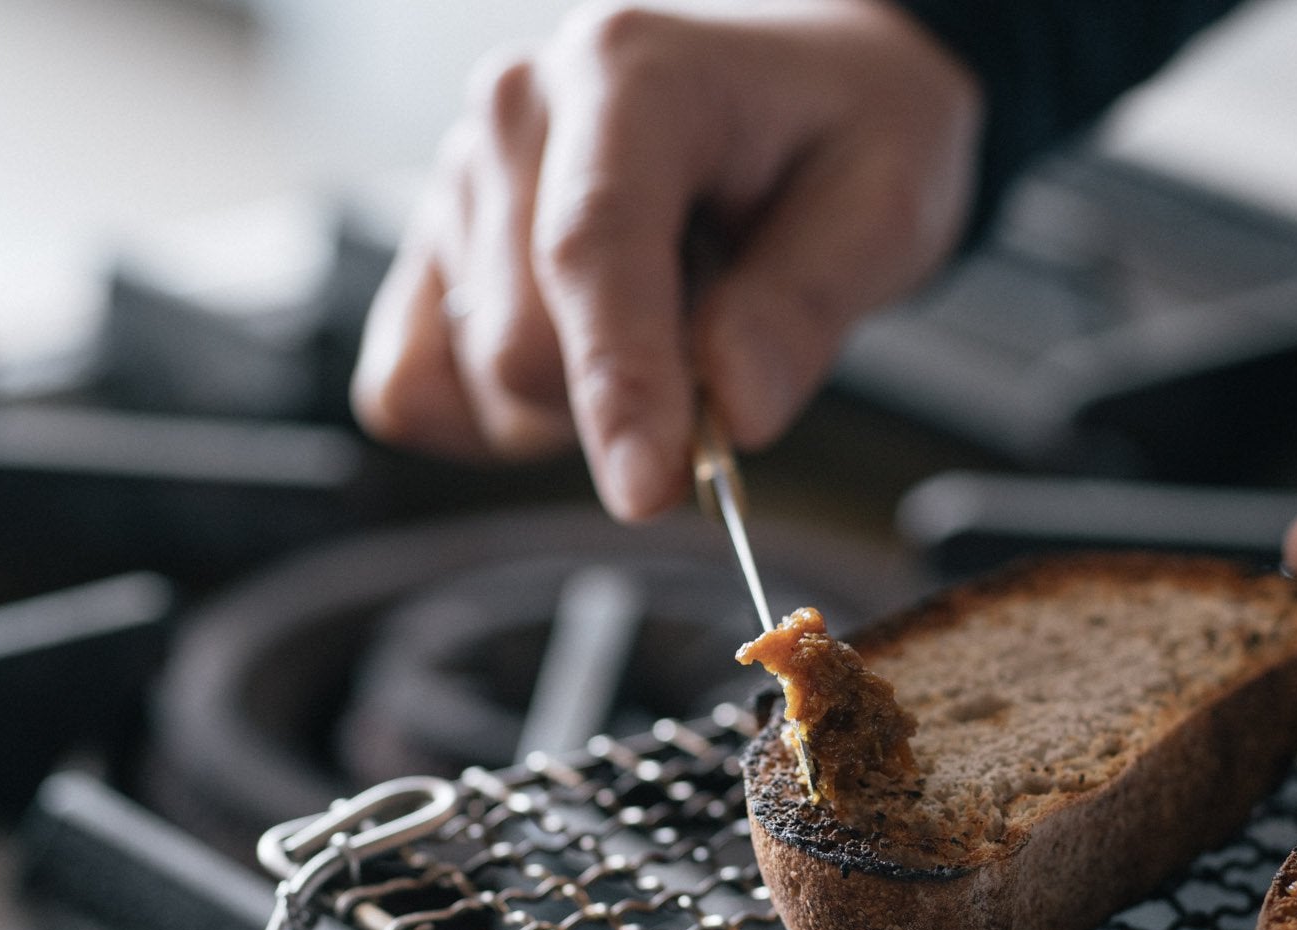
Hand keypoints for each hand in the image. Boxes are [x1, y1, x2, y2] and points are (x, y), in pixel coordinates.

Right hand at [352, 0, 980, 520]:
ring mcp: (462, 179)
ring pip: (477, 376)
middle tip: (719, 350)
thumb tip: (733, 410)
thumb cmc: (836, 129)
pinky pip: (414, 385)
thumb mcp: (882, 205)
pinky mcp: (436, 248)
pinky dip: (495, 418)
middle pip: (522, 340)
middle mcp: (520, 112)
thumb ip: (805, 307)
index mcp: (629, 74)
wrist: (804, 89)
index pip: (592, 250)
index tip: (650, 488)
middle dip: (626, 400)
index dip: (616, 384)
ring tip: (660, 318)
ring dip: (577, 403)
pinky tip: (579, 369)